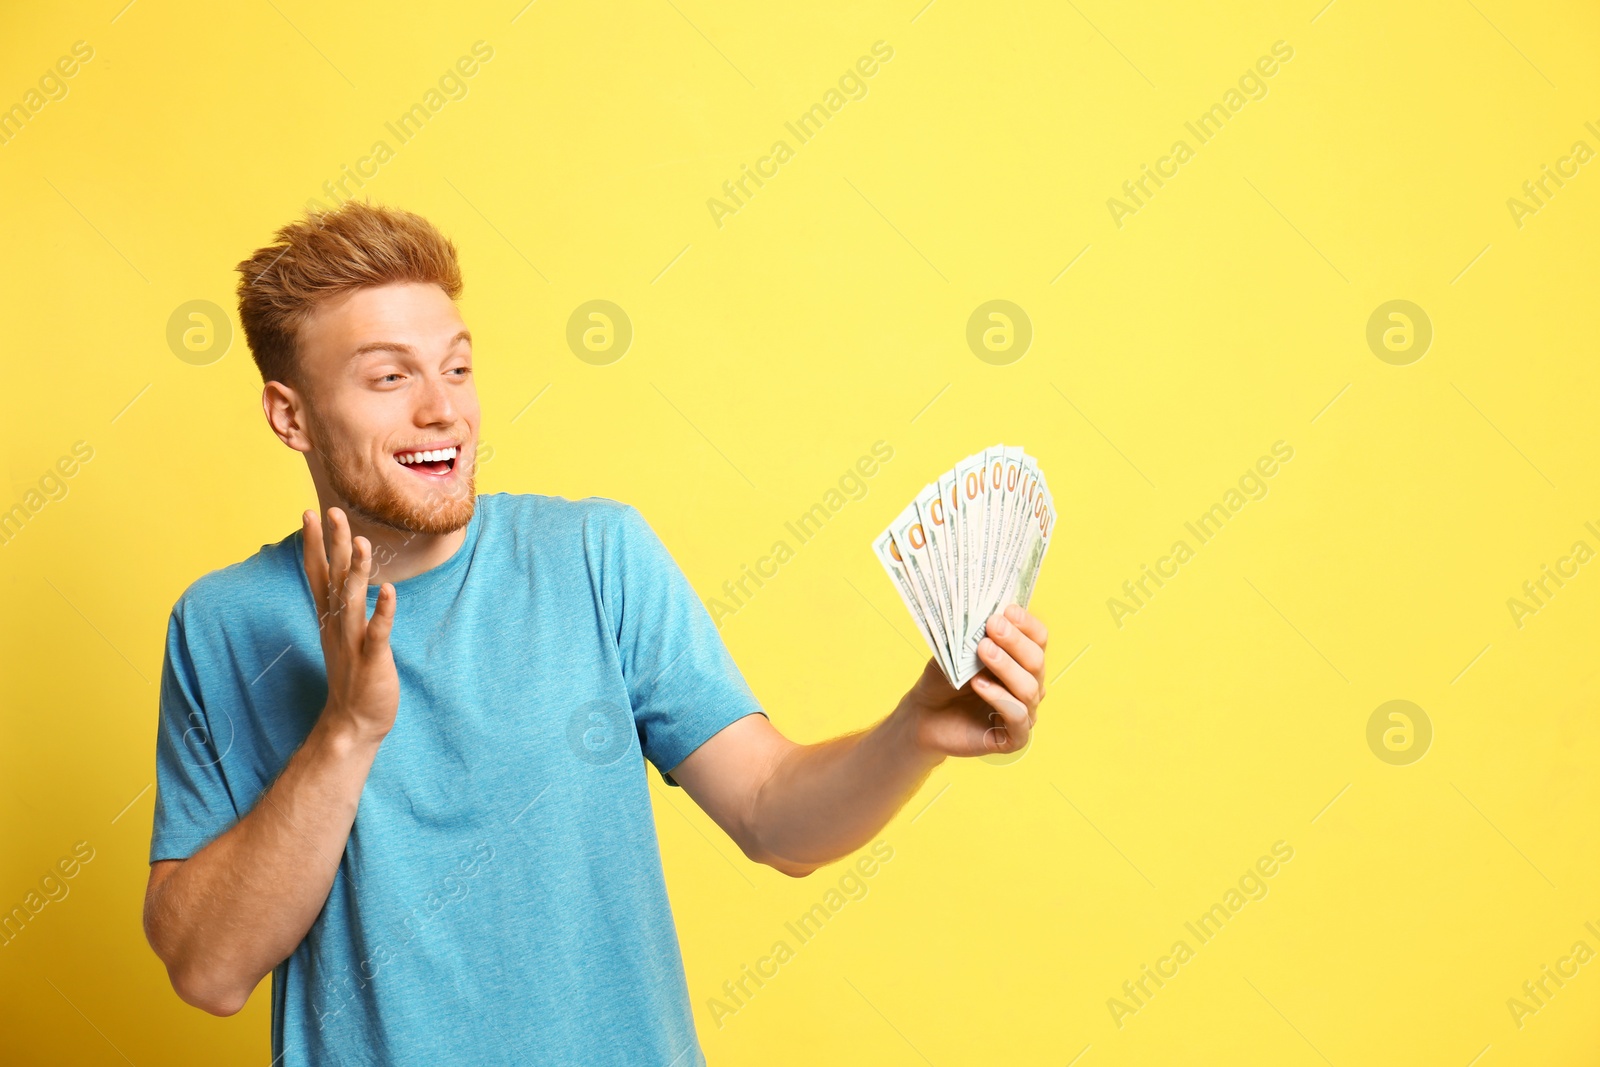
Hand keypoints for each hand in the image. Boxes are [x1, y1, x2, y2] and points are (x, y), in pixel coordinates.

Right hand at [302, 507, 398, 743]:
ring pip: (353, 601)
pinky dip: (383, 612)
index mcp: (330, 619)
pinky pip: (377, 633)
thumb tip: (343, 580)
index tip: (310, 514)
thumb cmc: (353, 679)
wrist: (353, 724)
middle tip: (330, 510)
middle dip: (333, 544)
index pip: (319, 574)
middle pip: (333, 578)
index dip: (315, 544)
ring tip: (362, 542)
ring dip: (358, 571)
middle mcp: (338, 626)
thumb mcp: (342, 638)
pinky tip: (389, 591)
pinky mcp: (372, 660)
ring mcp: (353, 643)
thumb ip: (341, 609)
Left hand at [901, 604, 1047, 758]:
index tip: (1006, 611)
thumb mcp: (957, 651)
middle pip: (1036, 661)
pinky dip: (999, 697)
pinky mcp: (1015, 738)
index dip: (1026, 624)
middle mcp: (1029, 685)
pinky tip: (979, 685)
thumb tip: (988, 611)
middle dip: (1015, 642)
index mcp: (1021, 661)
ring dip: (1006, 666)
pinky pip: (1018, 716)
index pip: (1038, 638)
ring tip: (982, 651)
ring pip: (1029, 688)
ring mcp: (1024, 712)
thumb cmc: (944, 681)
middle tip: (992, 626)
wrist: (924, 714)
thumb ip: (974, 635)